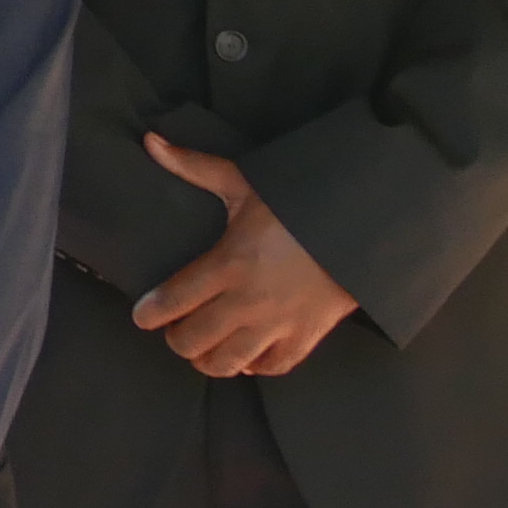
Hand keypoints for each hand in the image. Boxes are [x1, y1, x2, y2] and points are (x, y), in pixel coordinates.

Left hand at [132, 137, 360, 377]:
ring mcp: (279, 323)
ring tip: (204, 347)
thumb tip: (150, 141)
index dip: (149, 313)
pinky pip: (272, 367)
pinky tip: (244, 357)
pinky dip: (254, 367)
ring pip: (227, 363)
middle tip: (176, 328)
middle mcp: (248, 300)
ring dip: (209, 360)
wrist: (365, 225)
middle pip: (192, 341)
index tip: (142, 315)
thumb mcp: (244, 183)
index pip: (172, 300)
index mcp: (228, 263)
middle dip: (176, 339)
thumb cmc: (298, 202)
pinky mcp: (307, 336)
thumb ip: (193, 167)